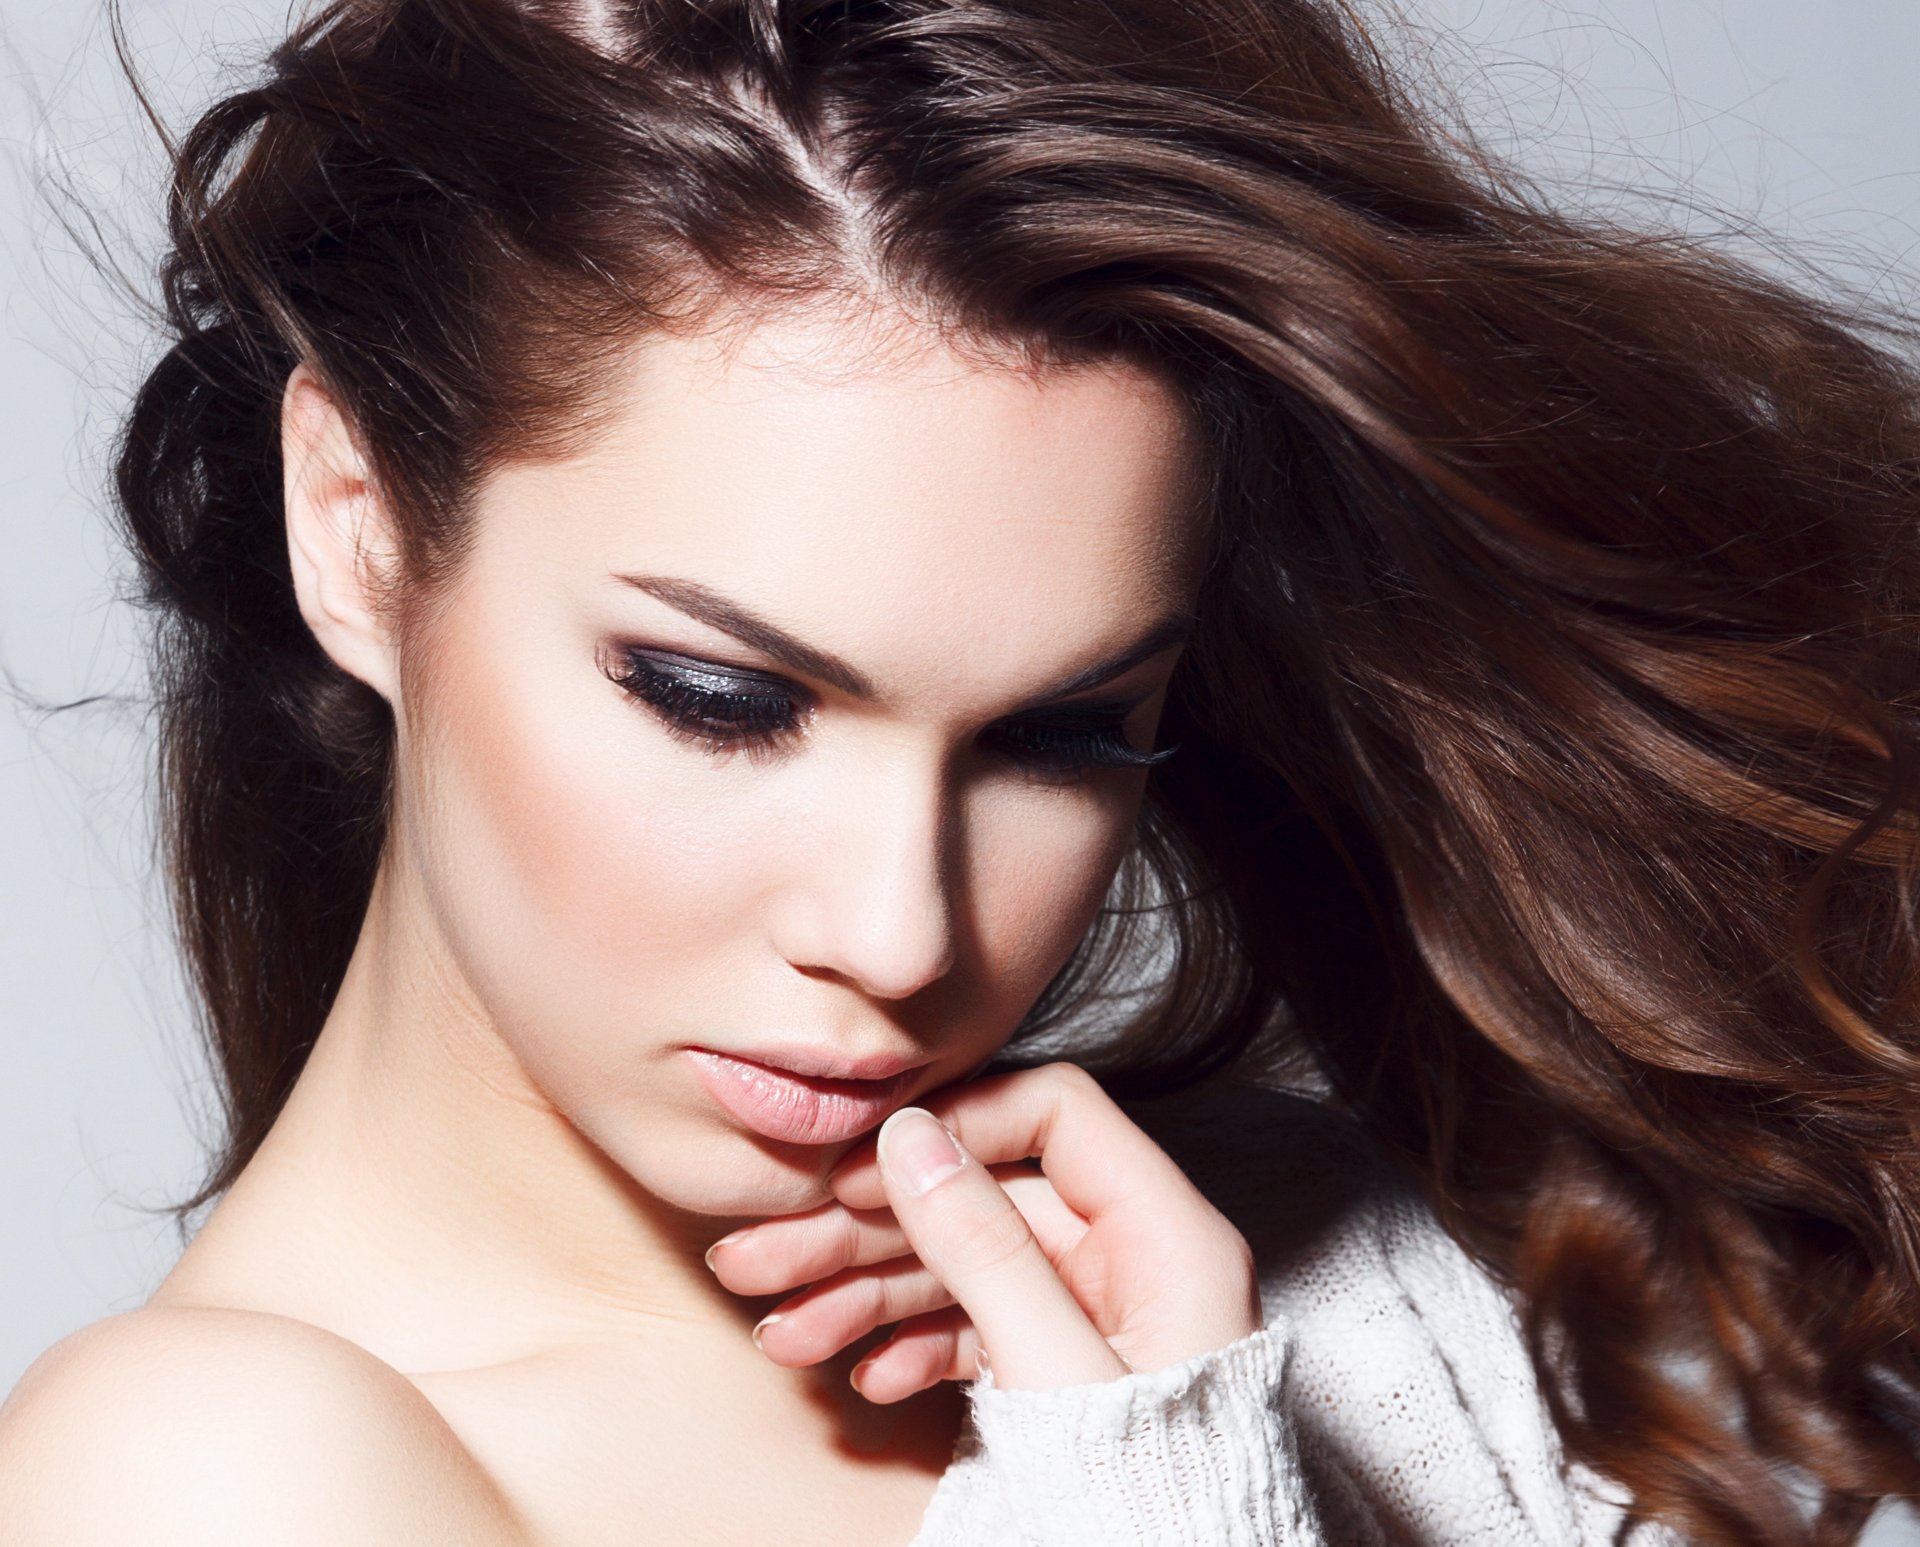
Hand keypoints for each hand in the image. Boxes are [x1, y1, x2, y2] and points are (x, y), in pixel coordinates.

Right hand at [702, 1061, 1261, 1399]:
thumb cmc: (1153, 1501)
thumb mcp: (1057, 1370)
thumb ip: (985, 1249)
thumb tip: (911, 1138)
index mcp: (1167, 1236)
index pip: (1053, 1115)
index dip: (952, 1130)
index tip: (859, 1168)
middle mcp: (1133, 1263)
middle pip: (984, 1199)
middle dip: (868, 1229)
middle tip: (766, 1257)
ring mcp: (1095, 1319)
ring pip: (963, 1269)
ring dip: (866, 1294)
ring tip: (785, 1332)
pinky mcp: (1063, 1372)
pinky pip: (976, 1332)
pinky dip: (913, 1347)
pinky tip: (868, 1377)